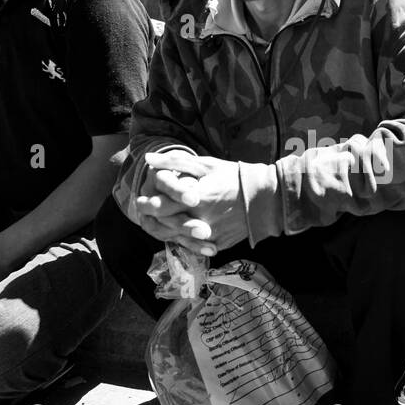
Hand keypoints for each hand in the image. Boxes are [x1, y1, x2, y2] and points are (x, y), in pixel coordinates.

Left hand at [134, 150, 248, 254]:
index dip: (147, 203)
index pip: (161, 205)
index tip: (140, 200)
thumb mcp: (206, 165)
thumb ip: (175, 163)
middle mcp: (202, 219)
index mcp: (198, 197)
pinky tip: (180, 231)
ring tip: (160, 221)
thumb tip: (148, 159)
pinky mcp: (218, 244)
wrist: (265, 198)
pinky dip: (185, 239)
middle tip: (144, 210)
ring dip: (166, 230)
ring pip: (178, 238)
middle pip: (166, 223)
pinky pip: (195, 246)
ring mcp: (210, 234)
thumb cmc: (233, 176)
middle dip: (152, 217)